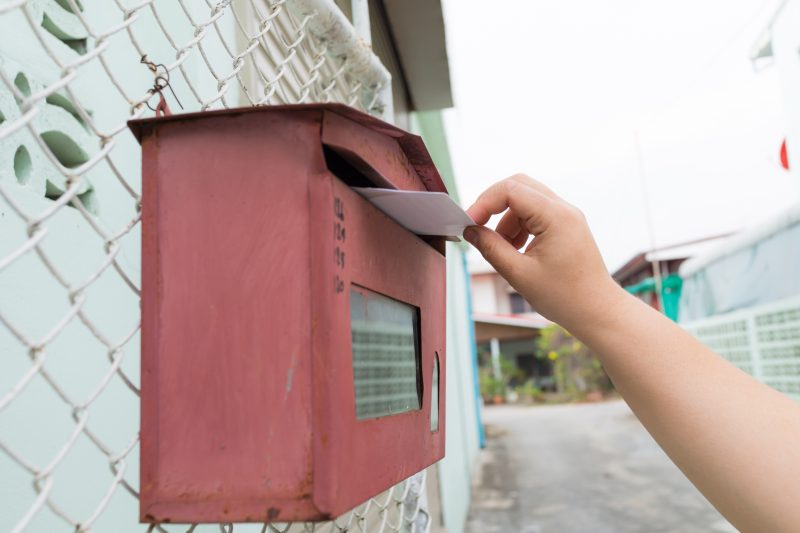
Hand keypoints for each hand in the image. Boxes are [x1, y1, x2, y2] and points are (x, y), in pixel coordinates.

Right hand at [463, 175, 620, 327]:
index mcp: (556, 217)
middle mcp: (564, 210)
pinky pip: (535, 214)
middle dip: (493, 204)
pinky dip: (518, 226)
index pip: (511, 190)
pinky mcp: (565, 226)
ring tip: (502, 249)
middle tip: (477, 226)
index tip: (469, 222)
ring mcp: (566, 217)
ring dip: (506, 219)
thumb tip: (471, 231)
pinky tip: (515, 249)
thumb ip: (491, 248)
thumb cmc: (566, 297)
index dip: (485, 202)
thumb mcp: (519, 274)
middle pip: (519, 186)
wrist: (596, 311)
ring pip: (525, 200)